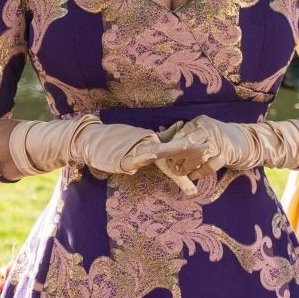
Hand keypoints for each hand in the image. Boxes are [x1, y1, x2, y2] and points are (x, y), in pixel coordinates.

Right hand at [9, 117, 204, 193]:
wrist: (89, 140)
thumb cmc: (111, 147)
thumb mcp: (133, 155)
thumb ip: (146, 155)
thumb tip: (157, 156)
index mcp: (151, 145)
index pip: (175, 149)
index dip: (190, 151)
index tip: (208, 150)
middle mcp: (147, 144)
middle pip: (173, 147)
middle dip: (192, 148)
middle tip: (209, 148)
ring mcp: (136, 149)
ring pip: (160, 149)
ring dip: (176, 149)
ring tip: (191, 146)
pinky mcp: (124, 157)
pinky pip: (137, 156)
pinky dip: (146, 155)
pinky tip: (154, 154)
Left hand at [161, 115, 298, 174]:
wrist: (250, 142)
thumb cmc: (222, 140)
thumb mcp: (205, 133)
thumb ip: (187, 135)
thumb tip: (163, 136)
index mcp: (200, 122)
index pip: (180, 133)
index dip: (169, 146)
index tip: (160, 157)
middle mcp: (208, 128)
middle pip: (185, 143)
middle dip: (174, 157)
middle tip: (167, 167)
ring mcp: (219, 140)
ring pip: (196, 155)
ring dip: (185, 166)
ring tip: (178, 174)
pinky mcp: (227, 153)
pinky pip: (209, 165)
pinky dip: (199, 172)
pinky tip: (193, 177)